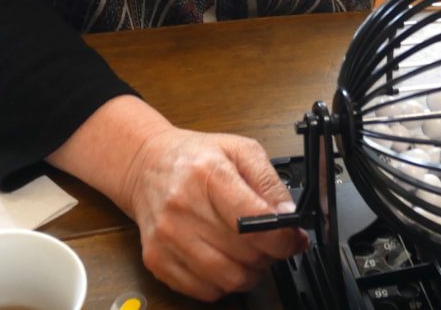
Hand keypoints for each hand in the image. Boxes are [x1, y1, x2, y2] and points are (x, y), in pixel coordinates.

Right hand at [47, 96, 305, 301]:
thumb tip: (289, 214)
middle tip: (270, 240)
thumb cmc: (195, 157)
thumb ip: (268, 181)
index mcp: (208, 174)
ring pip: (228, 279)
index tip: (293, 238)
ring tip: (249, 251)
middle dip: (268, 252)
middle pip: (244, 253)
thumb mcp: (240, 150)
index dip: (282, 237)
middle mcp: (183, 207)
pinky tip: (224, 258)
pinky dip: (224, 282)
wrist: (147, 164)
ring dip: (249, 271)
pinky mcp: (157, 260)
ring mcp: (167, 237)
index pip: (253, 221)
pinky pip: (205, 291)